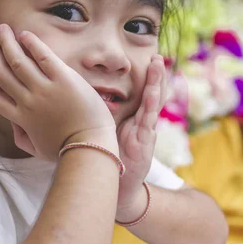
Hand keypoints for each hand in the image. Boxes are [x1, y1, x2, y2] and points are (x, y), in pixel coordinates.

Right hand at [0, 24, 116, 160]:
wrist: (90, 146)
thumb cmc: (67, 150)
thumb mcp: (37, 150)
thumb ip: (22, 138)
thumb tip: (13, 125)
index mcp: (21, 119)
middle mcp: (28, 101)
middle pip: (2, 73)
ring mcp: (44, 89)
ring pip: (17, 61)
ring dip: (7, 42)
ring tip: (2, 29)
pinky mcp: (63, 79)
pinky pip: (43, 57)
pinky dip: (31, 44)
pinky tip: (25, 35)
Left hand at [115, 55, 165, 221]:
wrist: (117, 188)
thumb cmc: (111, 159)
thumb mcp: (108, 133)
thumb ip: (103, 117)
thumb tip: (84, 98)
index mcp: (133, 120)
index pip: (141, 93)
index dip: (144, 77)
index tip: (145, 59)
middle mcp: (141, 123)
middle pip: (150, 93)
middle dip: (154, 74)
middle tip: (156, 55)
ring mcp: (145, 131)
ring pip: (153, 102)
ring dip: (156, 82)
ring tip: (158, 64)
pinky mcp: (144, 141)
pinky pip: (149, 119)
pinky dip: (152, 104)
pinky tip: (153, 92)